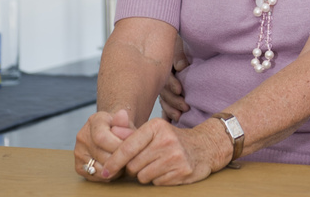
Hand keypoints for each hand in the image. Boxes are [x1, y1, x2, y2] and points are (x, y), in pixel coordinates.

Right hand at [74, 109, 128, 181]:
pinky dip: (109, 175)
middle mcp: (82, 136)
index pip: (102, 138)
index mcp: (94, 121)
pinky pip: (96, 176)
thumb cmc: (120, 128)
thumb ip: (125, 122)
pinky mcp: (78, 166)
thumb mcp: (125, 121)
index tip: (130, 149)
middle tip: (131, 159)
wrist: (109, 132)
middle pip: (103, 156)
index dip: (118, 146)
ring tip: (124, 162)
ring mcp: (78, 152)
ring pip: (100, 169)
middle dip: (120, 160)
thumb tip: (123, 115)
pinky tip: (115, 168)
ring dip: (116, 170)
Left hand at [100, 117, 229, 184]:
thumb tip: (111, 131)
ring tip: (157, 165)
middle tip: (144, 162)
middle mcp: (166, 140)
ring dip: (145, 174)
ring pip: (143, 176)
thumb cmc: (172, 139)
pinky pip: (157, 183)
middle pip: (133, 165)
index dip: (113, 161)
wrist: (204, 147)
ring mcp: (176, 156)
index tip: (104, 171)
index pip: (127, 147)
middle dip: (133, 168)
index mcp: (156, 127)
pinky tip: (167, 170)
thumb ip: (130, 133)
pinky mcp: (183, 171)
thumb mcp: (153, 131)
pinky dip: (159, 179)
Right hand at [159, 35, 190, 121]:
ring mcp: (162, 87)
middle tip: (185, 107)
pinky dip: (167, 115)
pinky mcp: (167, 94)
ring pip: (164, 101)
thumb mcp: (177, 43)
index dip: (172, 84)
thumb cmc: (176, 41)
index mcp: (163, 66)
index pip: (165, 78)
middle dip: (174, 101)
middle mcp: (160, 77)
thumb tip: (181, 67)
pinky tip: (170, 122)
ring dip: (171, 109)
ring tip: (180, 116)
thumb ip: (179, 53)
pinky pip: (165, 108)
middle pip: (164, 92)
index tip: (180, 90)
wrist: (175, 38)